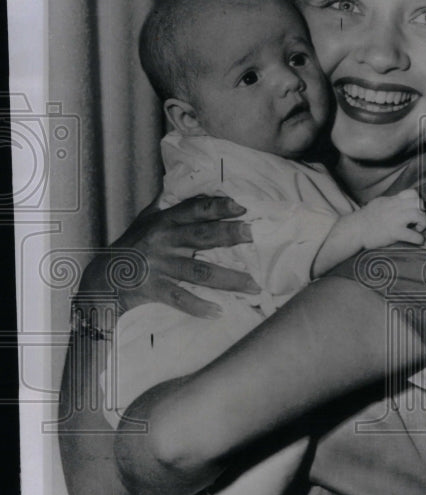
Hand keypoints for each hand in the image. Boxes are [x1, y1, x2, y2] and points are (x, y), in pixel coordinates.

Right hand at [79, 195, 259, 317]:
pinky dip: (199, 307)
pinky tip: (219, 312)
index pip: (194, 210)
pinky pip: (180, 298)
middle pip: (201, 236)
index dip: (217, 207)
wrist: (102, 280)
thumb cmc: (129, 247)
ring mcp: (159, 265)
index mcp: (164, 222)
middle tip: (253, 234)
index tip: (240, 207)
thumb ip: (165, 205)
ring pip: (198, 271)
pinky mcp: (153, 288)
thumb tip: (181, 181)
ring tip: (253, 285)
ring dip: (228, 279)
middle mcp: (163, 241)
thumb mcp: (144, 220)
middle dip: (228, 234)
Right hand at [360, 188, 425, 247]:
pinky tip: (418, 241)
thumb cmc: (365, 219)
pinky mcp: (394, 232)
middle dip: (423, 212)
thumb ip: (390, 203)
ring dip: (423, 223)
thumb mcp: (379, 204)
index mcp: (392, 201)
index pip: (411, 193)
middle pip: (418, 203)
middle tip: (418, 221)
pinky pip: (413, 235)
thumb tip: (398, 203)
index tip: (415, 209)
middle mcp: (395, 207)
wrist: (355, 229)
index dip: (417, 200)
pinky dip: (419, 239)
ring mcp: (395, 219)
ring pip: (418, 215)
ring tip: (419, 229)